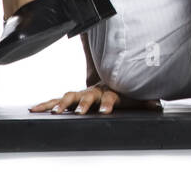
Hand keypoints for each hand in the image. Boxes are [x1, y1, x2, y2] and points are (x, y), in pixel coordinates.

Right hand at [29, 83, 161, 114]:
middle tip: (78, 112)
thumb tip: (157, 105)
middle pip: (86, 97)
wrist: (108, 78)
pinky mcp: (71, 97)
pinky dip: (45, 104)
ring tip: (52, 112)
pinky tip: (33, 109)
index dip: (108, 104)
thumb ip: (144, 101)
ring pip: (67, 97)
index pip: (109, 98)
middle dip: (81, 104)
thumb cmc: (120, 91)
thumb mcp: (134, 96)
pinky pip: (55, 100)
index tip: (105, 112)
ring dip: (60, 104)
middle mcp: (92, 91)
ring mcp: (80, 94)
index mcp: (108, 93)